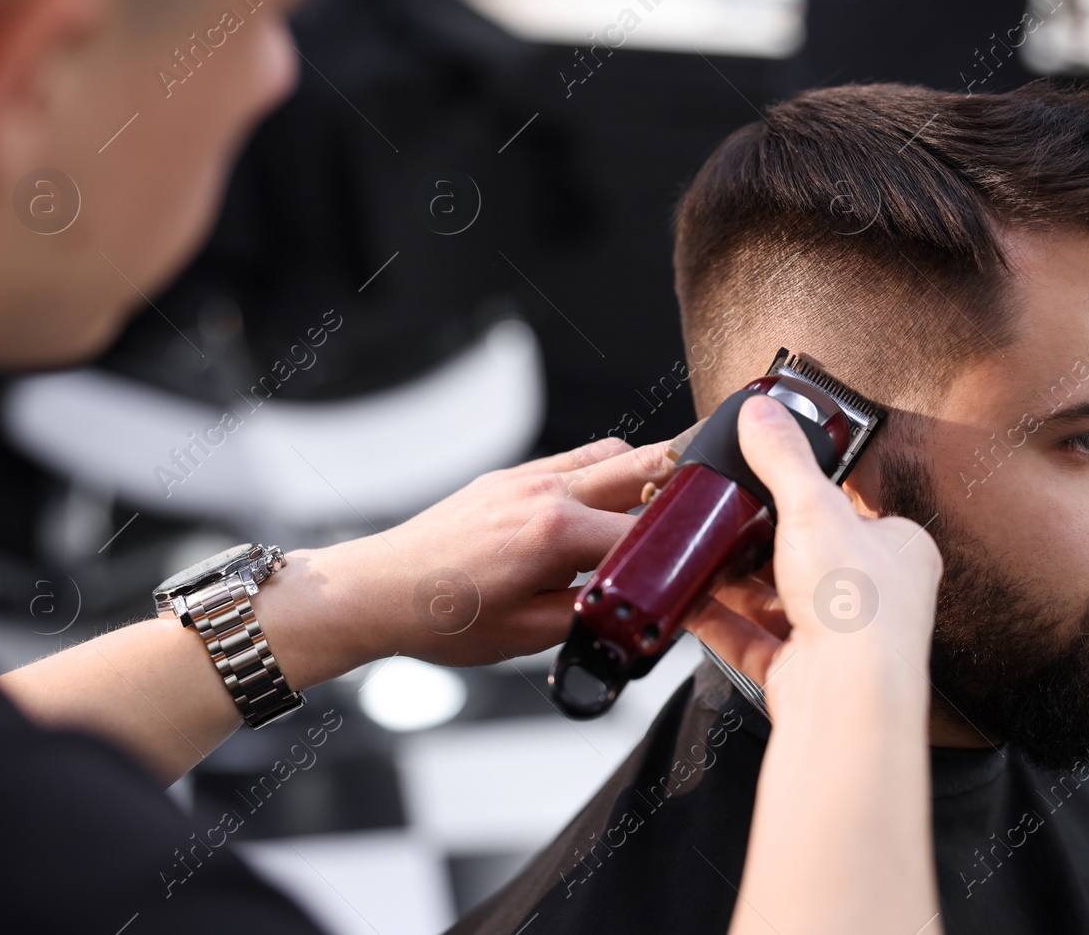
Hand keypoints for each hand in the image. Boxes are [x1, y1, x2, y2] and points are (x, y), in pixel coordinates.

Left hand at [305, 437, 675, 669]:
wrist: (380, 591)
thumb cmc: (442, 616)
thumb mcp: (530, 635)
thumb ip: (594, 616)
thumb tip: (634, 613)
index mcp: (555, 531)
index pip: (646, 535)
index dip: (680, 558)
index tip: (696, 574)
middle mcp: (546, 490)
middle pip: (646, 465)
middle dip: (686, 491)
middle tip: (707, 522)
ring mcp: (528, 476)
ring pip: (614, 453)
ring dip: (645, 478)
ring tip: (656, 519)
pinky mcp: (512, 476)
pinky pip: (576, 460)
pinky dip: (604, 475)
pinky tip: (603, 510)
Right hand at [686, 395, 941, 704]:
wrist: (847, 697)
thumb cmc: (862, 612)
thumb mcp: (814, 508)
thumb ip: (783, 458)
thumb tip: (764, 414)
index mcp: (899, 551)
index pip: (854, 509)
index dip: (811, 494)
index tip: (772, 481)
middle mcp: (876, 599)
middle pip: (807, 556)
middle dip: (761, 542)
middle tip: (728, 519)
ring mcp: (838, 640)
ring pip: (776, 600)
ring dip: (735, 580)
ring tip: (702, 556)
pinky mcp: (801, 672)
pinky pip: (751, 638)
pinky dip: (719, 619)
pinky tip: (692, 601)